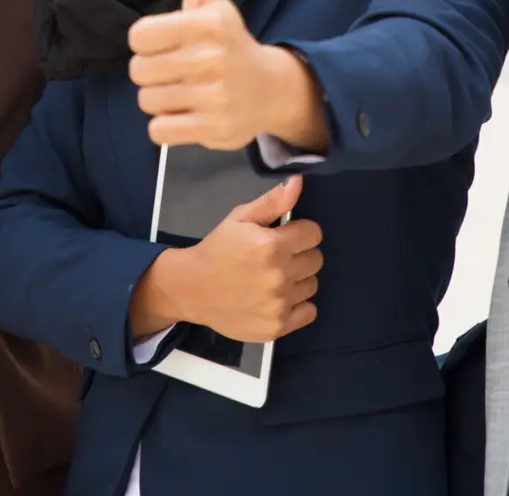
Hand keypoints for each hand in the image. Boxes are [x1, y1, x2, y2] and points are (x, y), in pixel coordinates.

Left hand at [127, 0, 327, 151]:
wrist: (271, 90)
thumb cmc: (229, 41)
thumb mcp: (213, 0)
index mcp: (207, 24)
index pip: (139, 36)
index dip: (147, 41)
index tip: (169, 42)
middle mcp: (212, 59)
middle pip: (138, 71)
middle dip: (152, 72)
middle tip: (178, 69)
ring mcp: (214, 97)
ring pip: (148, 101)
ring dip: (161, 99)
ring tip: (186, 91)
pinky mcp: (213, 129)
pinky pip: (160, 131)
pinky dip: (168, 126)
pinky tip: (190, 113)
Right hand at [129, 176, 321, 341]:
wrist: (192, 288)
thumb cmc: (218, 249)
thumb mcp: (240, 218)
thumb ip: (273, 202)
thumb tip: (298, 182)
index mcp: (272, 246)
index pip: (314, 233)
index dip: (300, 231)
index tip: (284, 235)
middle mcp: (279, 276)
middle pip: (316, 259)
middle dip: (300, 254)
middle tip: (276, 257)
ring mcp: (279, 304)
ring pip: (312, 285)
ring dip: (298, 279)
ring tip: (273, 277)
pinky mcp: (277, 326)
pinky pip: (309, 312)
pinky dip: (298, 305)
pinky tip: (278, 298)